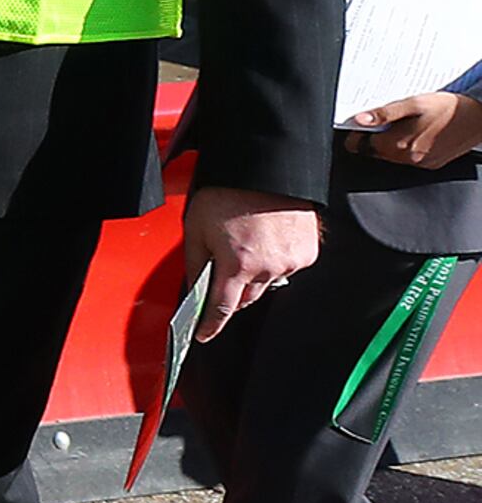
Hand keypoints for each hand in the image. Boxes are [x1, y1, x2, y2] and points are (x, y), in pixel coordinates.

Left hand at [185, 183, 321, 342]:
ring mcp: (291, 260)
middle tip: (223, 271)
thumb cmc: (229, 192)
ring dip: (254, 275)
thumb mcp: (196, 228)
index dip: (211, 324)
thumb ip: (195, 262)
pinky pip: (287, 267)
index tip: (205, 334)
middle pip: (246, 298)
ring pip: (267, 283)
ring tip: (246, 246)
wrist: (267, 168)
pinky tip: (266, 241)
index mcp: (238, 263)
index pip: (222, 308)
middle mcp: (268, 266)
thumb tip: (195, 286)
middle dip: (231, 292)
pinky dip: (275, 261)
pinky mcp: (307, 251)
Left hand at [340, 89, 481, 171]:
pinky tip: (418, 133)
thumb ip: (385, 113)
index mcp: (398, 144)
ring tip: (405, 124)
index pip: (361, 146)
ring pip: (392, 156)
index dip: (357, 134)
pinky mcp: (432, 165)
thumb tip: (360, 119)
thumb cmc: (449, 108)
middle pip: (376, 152)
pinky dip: (407, 148)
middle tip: (384, 119)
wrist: (481, 118)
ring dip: (391, 143)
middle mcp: (407, 159)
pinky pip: (409, 159)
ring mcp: (420, 164)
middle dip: (374, 137)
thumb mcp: (414, 103)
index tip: (358, 124)